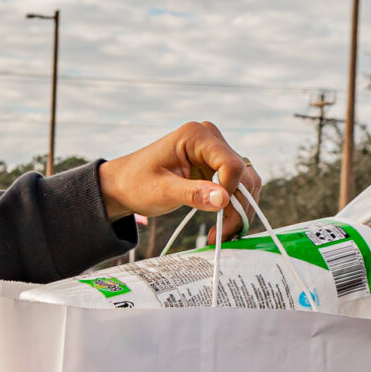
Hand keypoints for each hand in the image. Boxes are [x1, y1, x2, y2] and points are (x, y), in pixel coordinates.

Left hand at [99, 123, 259, 239]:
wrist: (124, 185)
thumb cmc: (136, 184)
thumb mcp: (162, 192)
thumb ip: (193, 194)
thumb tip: (223, 199)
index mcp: (196, 136)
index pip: (231, 164)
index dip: (230, 193)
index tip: (216, 217)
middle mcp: (210, 138)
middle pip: (244, 175)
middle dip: (238, 208)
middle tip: (222, 236)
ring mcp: (215, 151)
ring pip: (247, 182)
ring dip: (240, 211)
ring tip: (221, 234)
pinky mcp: (216, 166)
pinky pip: (238, 186)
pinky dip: (234, 207)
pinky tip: (222, 225)